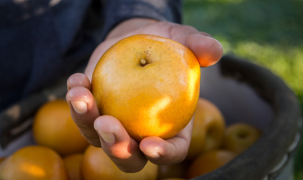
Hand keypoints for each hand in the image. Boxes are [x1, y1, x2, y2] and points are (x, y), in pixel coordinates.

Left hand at [66, 18, 222, 171]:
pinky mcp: (94, 111)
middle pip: (130, 157)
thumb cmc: (164, 45)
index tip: (151, 145)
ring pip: (98, 138)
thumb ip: (198, 45)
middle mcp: (141, 132)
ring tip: (81, 96)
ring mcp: (115, 124)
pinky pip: (81, 113)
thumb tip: (214, 51)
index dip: (163, 154)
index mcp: (170, 127)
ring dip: (86, 122)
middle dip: (117, 149)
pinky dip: (77, 101)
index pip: (172, 151)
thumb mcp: (182, 40)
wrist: (136, 39)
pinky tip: (77, 81)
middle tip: (108, 124)